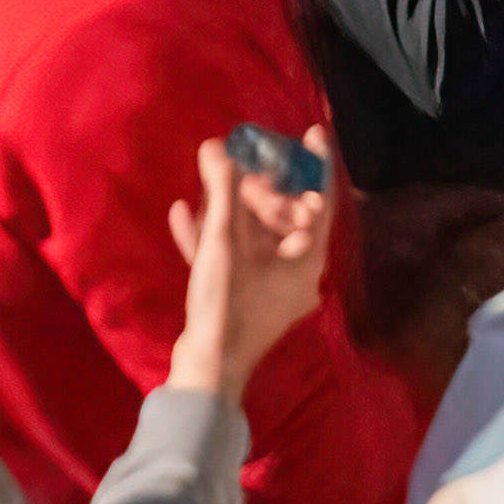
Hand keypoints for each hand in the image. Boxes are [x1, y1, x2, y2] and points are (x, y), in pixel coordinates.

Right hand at [165, 133, 336, 395]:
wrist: (207, 370)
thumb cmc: (228, 305)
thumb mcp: (224, 243)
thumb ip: (221, 191)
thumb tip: (216, 147)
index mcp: (306, 260)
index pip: (320, 201)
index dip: (316, 165)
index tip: (310, 133)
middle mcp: (296, 273)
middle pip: (285, 217)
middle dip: (260, 188)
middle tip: (241, 168)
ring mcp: (271, 289)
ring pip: (256, 237)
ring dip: (230, 210)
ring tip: (209, 183)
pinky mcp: (244, 300)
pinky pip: (234, 258)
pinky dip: (213, 238)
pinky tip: (183, 215)